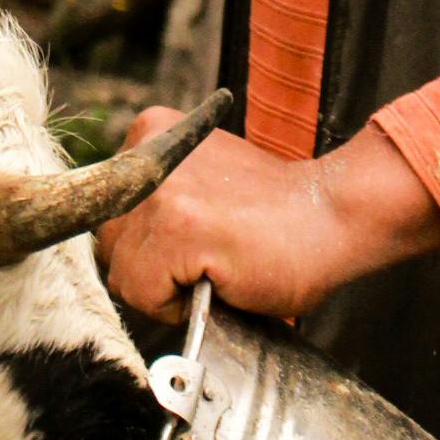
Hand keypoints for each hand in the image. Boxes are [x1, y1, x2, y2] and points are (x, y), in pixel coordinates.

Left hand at [96, 113, 439, 325]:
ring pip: (122, 273)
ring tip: (214, 271)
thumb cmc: (273, 217)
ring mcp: (160, 191)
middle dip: (150, 268)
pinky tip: (219, 280)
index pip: (107, 213)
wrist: (332, 217)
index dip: (145, 245)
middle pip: (109, 243)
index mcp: (151, 134)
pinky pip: (142, 292)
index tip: (188, 248)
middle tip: (204, 264)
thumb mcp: (201, 183)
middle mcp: (147, 155)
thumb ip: (156, 198)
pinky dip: (176, 306)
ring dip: (164, 290)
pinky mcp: (178, 229)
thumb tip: (114, 245)